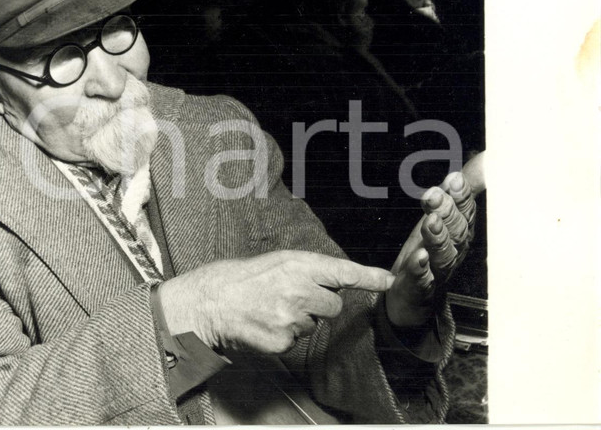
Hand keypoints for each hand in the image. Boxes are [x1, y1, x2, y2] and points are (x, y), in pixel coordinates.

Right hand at [158, 250, 393, 354]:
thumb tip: (335, 282)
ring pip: (314, 324)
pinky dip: (285, 334)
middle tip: (293, 297)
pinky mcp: (283, 341)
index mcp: (298, 265)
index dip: (369, 277)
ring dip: (300, 318)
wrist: (212, 301)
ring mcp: (291, 318)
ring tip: (272, 307)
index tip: (388, 281)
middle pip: (333, 305)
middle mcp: (299, 291)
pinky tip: (266, 323)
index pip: (343, 272)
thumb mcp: (277, 262)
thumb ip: (308, 270)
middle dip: (320, 303)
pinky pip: (297, 340)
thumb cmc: (244, 278)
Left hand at [386, 171, 476, 327]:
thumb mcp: (441, 216)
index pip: (464, 209)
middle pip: (455, 229)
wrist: (412, 297)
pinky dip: (420, 268)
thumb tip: (488, 157)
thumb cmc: (429, 252)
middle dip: (446, 211)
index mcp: (459, 230)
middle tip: (435, 196)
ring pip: (442, 252)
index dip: (460, 195)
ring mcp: (438, 269)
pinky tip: (418, 258)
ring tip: (430, 223)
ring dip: (437, 236)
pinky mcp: (419, 287)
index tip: (454, 180)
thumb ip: (458, 190)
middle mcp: (454, 249)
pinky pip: (421, 277)